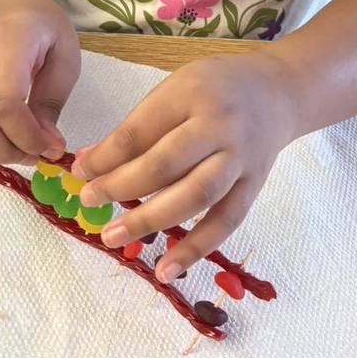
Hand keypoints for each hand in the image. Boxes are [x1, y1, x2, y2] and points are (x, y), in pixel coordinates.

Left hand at [71, 52, 297, 278]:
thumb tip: (89, 162)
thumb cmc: (216, 87)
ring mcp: (240, 158)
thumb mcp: (175, 88)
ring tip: (112, 236)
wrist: (278, 91)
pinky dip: (196, 248)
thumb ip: (138, 126)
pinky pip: (225, 221)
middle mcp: (219, 125)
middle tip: (88, 203)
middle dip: (121, 187)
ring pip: (195, 195)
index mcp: (191, 93)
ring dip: (151, 220)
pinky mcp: (254, 185)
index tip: (79, 172)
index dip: (106, 156)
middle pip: (166, 164)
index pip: (140, 130)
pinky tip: (166, 269)